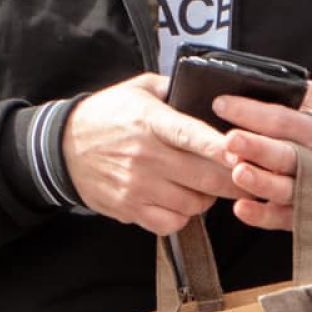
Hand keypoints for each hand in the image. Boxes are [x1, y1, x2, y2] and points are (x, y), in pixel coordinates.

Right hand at [61, 73, 241, 234]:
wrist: (62, 148)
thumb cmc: (106, 116)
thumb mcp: (137, 90)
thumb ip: (173, 88)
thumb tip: (209, 90)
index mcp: (150, 122)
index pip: (191, 136)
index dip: (222, 148)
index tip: (245, 154)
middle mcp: (145, 156)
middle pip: (204, 177)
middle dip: (235, 181)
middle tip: (249, 178)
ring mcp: (137, 186)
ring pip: (193, 203)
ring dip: (208, 198)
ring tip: (207, 186)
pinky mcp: (129, 209)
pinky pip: (171, 223)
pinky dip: (183, 216)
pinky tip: (181, 202)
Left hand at [217, 81, 311, 231]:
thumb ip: (288, 94)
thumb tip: (245, 80)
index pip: (286, 119)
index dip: (253, 112)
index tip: (220, 104)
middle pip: (290, 155)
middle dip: (259, 148)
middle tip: (229, 140)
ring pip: (289, 189)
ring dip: (262, 182)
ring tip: (237, 173)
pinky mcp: (307, 214)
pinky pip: (284, 219)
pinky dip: (262, 216)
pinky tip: (240, 208)